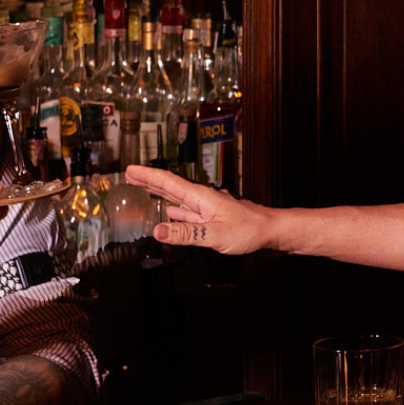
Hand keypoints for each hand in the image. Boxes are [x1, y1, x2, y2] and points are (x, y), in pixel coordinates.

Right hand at [124, 164, 273, 253]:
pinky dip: (177, 211)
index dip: (148, 176)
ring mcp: (210, 208)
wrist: (274, 232)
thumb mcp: (215, 235)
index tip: (129, 169)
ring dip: (162, 194)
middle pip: (172, 187)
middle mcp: (204, 199)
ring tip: (147, 189)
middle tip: (131, 175)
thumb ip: (186, 234)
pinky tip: (172, 213)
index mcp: (201, 197)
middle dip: (151, 181)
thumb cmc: (249, 231)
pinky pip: (190, 212)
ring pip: (180, 199)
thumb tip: (158, 231)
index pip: (169, 183)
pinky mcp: (216, 218)